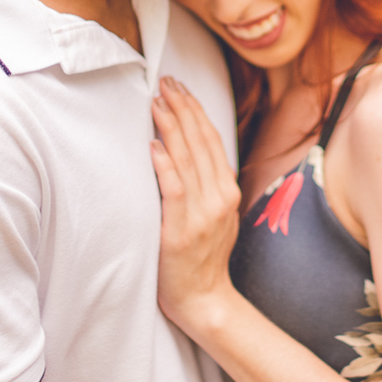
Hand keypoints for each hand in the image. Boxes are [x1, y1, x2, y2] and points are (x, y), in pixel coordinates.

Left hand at [152, 78, 241, 332]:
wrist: (204, 300)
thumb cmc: (203, 257)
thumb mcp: (216, 215)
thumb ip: (207, 184)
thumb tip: (187, 149)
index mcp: (228, 190)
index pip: (211, 139)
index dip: (195, 110)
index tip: (179, 87)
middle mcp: (219, 197)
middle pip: (200, 142)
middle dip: (182, 107)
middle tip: (165, 81)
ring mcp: (202, 214)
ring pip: (187, 159)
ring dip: (171, 126)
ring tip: (157, 101)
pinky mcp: (181, 231)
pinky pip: (174, 190)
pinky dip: (164, 165)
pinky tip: (153, 145)